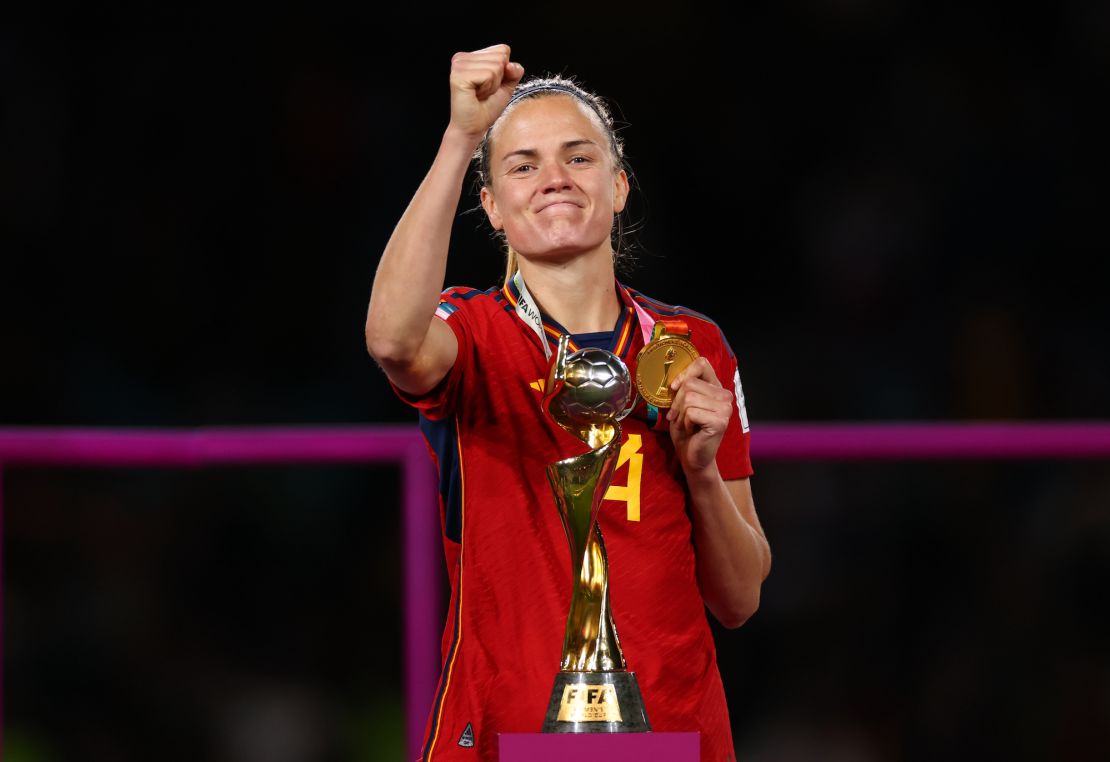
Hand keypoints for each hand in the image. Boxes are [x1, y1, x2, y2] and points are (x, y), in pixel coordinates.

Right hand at [448, 44, 524, 139]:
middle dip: (498, 79)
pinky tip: (476, 95)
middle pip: (500, 57)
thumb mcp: (506, 86)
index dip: (503, 71)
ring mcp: (459, 65)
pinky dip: (488, 88)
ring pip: (495, 66)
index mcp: (471, 56)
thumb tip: (511, 64)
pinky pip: (488, 75)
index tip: (489, 85)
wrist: (473, 128)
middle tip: (484, 92)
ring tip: (480, 94)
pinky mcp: (459, 75)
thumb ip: (513, 72)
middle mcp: (462, 57)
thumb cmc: (486, 108)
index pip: (502, 49)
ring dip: (492, 85)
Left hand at [667, 357, 733, 474]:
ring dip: (680, 414)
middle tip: (679, 417)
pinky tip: (691, 430)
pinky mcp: (720, 421)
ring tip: (686, 424)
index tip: (674, 388)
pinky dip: (684, 422)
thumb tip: (673, 378)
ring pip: (689, 397)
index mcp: (716, 388)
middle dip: (677, 402)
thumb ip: (682, 387)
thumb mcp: (681, 404)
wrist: (692, 457)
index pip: (701, 363)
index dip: (684, 373)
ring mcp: (725, 408)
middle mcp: (725, 396)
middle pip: (689, 383)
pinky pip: (691, 412)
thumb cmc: (686, 430)